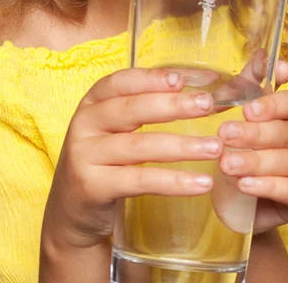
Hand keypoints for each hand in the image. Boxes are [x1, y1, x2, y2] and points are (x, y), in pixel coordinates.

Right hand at [41, 68, 221, 249]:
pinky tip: (201, 183)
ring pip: (139, 146)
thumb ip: (150, 108)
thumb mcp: (118, 129)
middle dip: (173, 105)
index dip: (152, 78)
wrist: (73, 210)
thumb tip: (203, 93)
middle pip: (131, 109)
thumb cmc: (106, 160)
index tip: (182, 79)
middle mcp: (85, 124)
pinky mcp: (92, 187)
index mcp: (93, 102)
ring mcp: (85, 156)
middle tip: (207, 105)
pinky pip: (139, 181)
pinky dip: (174, 182)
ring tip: (214, 148)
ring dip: (182, 146)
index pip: (121, 82)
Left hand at [217, 61, 287, 233]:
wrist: (243, 202)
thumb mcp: (239, 115)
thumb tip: (261, 52)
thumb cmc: (244, 152)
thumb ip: (248, 84)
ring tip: (226, 164)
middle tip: (224, 135)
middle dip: (254, 133)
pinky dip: (268, 186)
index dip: (273, 103)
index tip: (249, 108)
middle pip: (287, 131)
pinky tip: (245, 185)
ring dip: (257, 161)